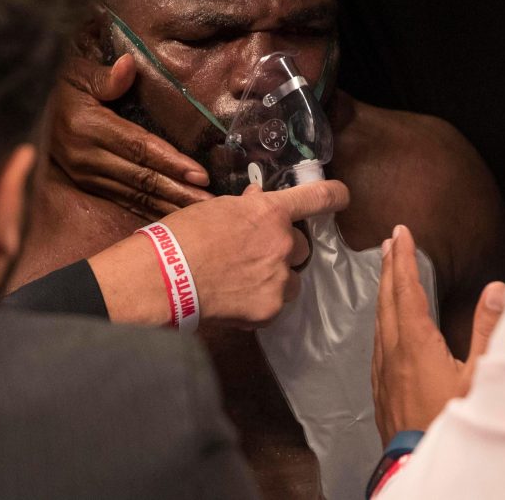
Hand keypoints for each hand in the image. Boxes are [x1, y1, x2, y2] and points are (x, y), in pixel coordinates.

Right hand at [50, 52, 213, 218]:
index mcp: (88, 127)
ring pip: (136, 194)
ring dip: (170, 205)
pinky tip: (172, 217)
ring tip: (201, 214)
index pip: (138, 148)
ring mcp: (86, 175)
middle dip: (179, 191)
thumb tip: (128, 66)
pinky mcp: (88, 185)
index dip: (171, 162)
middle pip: (142, 178)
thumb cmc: (61, 85)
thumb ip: (105, 76)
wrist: (27, 110)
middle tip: (212, 204)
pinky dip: (151, 209)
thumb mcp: (76, 73)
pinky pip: (124, 200)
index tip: (200, 174)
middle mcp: (87, 156)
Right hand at [164, 182, 350, 326]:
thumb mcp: (214, 209)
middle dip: (282, 249)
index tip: (342, 197)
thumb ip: (244, 206)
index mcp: (271, 212)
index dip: (335, 195)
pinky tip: (234, 300)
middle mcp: (283, 244)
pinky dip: (260, 302)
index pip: (319, 198)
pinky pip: (275, 304)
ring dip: (276, 278)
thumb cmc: (182, 236)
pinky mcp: (269, 310)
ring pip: (291, 279)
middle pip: (300, 246)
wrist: (162, 278)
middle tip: (254, 254)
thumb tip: (256, 198)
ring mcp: (278, 279)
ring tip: (243, 281)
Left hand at [372, 225, 504, 443]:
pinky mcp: (381, 386)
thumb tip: (497, 289)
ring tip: (387, 270)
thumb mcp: (480, 377)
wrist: (418, 464)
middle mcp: (393, 351)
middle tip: (390, 241)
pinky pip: (378, 340)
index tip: (401, 232)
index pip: (407, 289)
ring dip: (384, 290)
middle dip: (389, 266)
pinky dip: (382, 317)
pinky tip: (387, 321)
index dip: (404, 258)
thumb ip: (488, 330)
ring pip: (379, 318)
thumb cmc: (454, 424)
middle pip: (387, 298)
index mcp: (415, 343)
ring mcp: (384, 370)